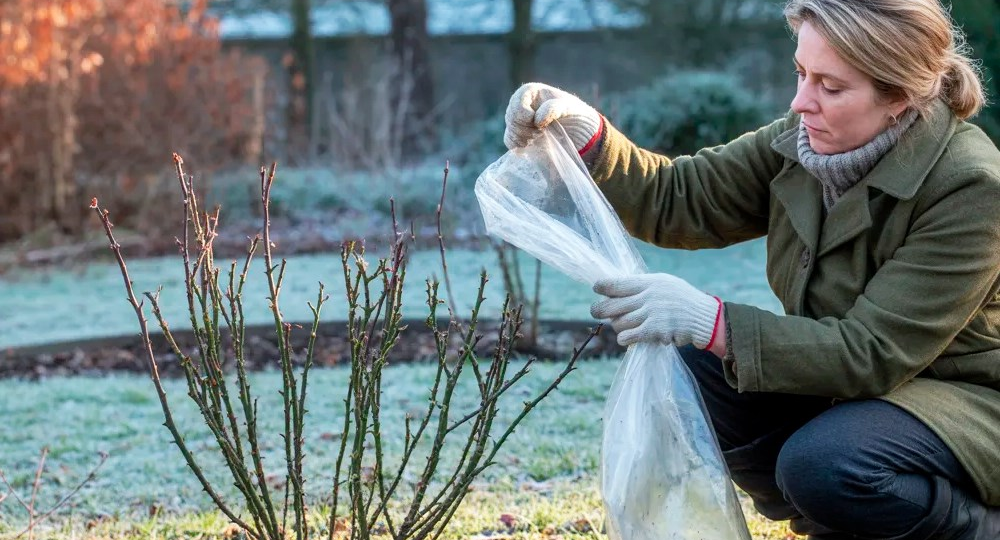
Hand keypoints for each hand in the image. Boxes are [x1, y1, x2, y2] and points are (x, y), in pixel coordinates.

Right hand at [503, 82, 601, 150]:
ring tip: (540, 137)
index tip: (540, 124)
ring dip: (525, 138)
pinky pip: (510, 141)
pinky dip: (520, 145)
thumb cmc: (573, 113)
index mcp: (529, 91)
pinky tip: (533, 145)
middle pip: (511, 119)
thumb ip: (553, 108)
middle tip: (541, 132)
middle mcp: (520, 104)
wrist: (577, 129)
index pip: (517, 105)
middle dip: (526, 129)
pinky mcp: (518, 134)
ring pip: (511, 131)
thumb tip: (537, 120)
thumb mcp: (568, 106)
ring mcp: (518, 120)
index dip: (525, 117)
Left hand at [591, 274, 722, 348]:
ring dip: (617, 326)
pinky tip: (626, 338)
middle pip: (611, 305)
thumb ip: (643, 285)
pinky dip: (624, 338)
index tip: (596, 288)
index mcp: (649, 282)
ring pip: (618, 323)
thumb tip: (616, 287)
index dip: (602, 286)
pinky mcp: (654, 331)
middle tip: (595, 311)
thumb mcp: (664, 283)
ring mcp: (650, 314)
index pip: (617, 283)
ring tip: (622, 325)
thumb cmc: (683, 300)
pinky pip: (628, 336)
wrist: (704, 318)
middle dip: (599, 309)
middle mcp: (648, 296)